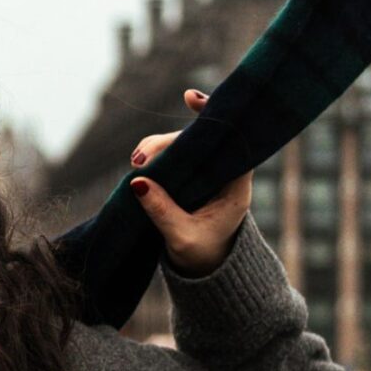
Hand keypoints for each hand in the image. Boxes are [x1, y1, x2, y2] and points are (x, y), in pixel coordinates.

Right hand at [129, 88, 252, 274]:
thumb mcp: (182, 237)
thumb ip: (162, 212)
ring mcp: (205, 174)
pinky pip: (172, 158)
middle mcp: (223, 174)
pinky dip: (155, 157)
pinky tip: (138, 163)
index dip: (214, 119)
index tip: (191, 99)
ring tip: (135, 163)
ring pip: (182, 147)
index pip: (233, 142)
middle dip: (166, 142)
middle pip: (198, 141)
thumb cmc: (202, 256)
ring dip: (157, 148)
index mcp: (236, 186)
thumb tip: (138, 183)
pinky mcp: (189, 179)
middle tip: (139, 159)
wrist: (205, 271)